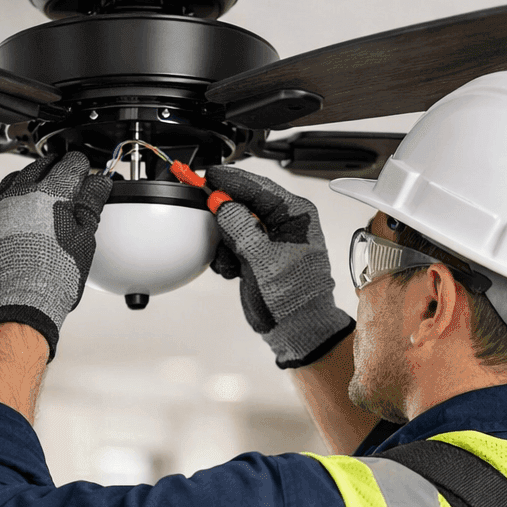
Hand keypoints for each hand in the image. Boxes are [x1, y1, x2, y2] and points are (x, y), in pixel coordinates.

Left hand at [0, 151, 112, 359]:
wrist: (21, 303)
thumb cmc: (55, 277)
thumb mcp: (84, 238)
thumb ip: (91, 203)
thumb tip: (98, 183)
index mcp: (49, 193)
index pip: (70, 164)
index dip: (82, 166)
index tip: (85, 171)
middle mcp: (19, 194)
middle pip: (40, 166)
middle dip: (56, 168)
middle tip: (67, 178)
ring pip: (15, 179)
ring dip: (30, 179)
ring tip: (41, 191)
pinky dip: (10, 200)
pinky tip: (19, 212)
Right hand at [204, 165, 354, 368]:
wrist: (297, 330)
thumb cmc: (294, 298)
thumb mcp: (262, 258)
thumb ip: (239, 226)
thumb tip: (221, 203)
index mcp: (296, 215)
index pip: (258, 186)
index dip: (231, 180)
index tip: (209, 176)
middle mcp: (286, 222)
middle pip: (244, 203)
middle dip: (226, 217)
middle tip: (211, 221)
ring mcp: (272, 238)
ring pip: (235, 224)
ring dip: (226, 241)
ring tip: (230, 261)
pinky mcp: (260, 254)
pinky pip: (235, 243)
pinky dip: (227, 256)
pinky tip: (232, 270)